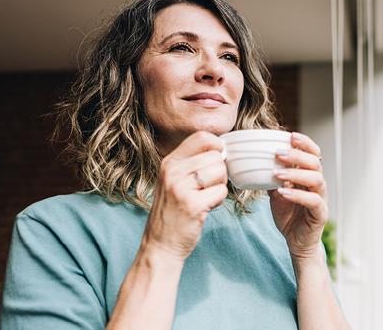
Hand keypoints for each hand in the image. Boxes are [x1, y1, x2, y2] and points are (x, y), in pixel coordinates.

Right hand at [141, 131, 227, 261]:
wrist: (160, 245)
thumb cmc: (173, 212)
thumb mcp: (174, 181)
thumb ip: (192, 164)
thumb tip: (222, 149)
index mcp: (169, 162)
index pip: (202, 137)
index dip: (217, 146)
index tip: (217, 160)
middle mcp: (172, 171)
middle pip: (216, 156)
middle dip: (219, 173)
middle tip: (206, 188)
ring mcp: (181, 188)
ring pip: (220, 172)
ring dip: (219, 188)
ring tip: (204, 198)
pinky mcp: (192, 205)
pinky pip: (221, 192)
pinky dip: (218, 202)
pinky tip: (205, 208)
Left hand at [268, 132, 328, 259]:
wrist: (296, 242)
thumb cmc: (289, 216)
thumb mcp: (276, 193)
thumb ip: (272, 178)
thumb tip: (255, 162)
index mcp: (309, 177)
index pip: (313, 154)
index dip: (305, 143)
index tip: (291, 135)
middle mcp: (318, 185)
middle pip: (315, 163)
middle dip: (297, 155)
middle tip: (279, 154)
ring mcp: (321, 199)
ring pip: (316, 179)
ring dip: (296, 173)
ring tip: (277, 173)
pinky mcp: (320, 214)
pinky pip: (313, 201)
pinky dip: (298, 195)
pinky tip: (283, 192)